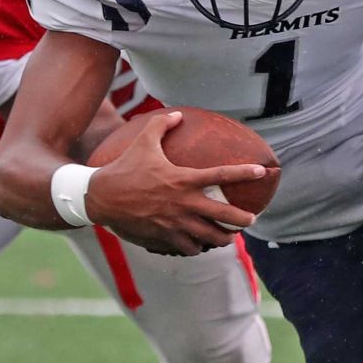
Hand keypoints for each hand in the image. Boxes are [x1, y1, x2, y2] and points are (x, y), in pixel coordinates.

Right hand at [84, 111, 264, 255]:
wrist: (101, 197)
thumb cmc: (124, 168)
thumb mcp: (143, 142)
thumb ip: (162, 125)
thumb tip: (178, 114)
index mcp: (183, 179)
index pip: (221, 175)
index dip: (244, 172)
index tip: (262, 171)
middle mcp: (184, 204)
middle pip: (225, 215)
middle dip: (243, 219)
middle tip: (251, 219)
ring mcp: (175, 223)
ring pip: (210, 237)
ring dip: (223, 238)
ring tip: (228, 236)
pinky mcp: (165, 238)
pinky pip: (190, 248)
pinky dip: (198, 247)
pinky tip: (200, 245)